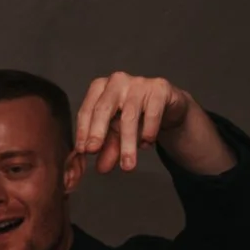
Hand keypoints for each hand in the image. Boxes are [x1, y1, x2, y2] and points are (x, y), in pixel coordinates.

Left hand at [74, 72, 227, 174]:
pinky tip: (147, 144)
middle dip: (97, 132)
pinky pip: (152, 114)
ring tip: (127, 166)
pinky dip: (148, 132)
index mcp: (100, 88)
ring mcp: (138, 83)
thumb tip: (101, 168)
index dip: (83, 131)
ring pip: (129, 116)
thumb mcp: (117, 135)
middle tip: (93, 151)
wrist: (167, 107)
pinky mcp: (159, 88)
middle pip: (103, 109)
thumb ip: (108, 149)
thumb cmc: (135, 117)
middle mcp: (117, 81)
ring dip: (127, 144)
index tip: (82, 151)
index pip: (86, 111)